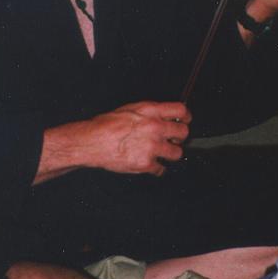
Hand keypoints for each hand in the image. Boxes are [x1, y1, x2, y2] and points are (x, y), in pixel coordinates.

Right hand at [37, 101, 190, 181]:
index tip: (185, 120)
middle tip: (175, 139)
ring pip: (177, 153)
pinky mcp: (146, 163)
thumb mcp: (130, 109)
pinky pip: (161, 169)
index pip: (180, 110)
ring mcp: (152, 146)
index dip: (185, 116)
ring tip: (163, 153)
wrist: (91, 142)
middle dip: (180, 137)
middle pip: (183, 132)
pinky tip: (151, 165)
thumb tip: (163, 116)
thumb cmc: (105, 125)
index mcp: (150, 111)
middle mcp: (155, 128)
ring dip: (171, 154)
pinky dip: (156, 169)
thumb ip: (149, 113)